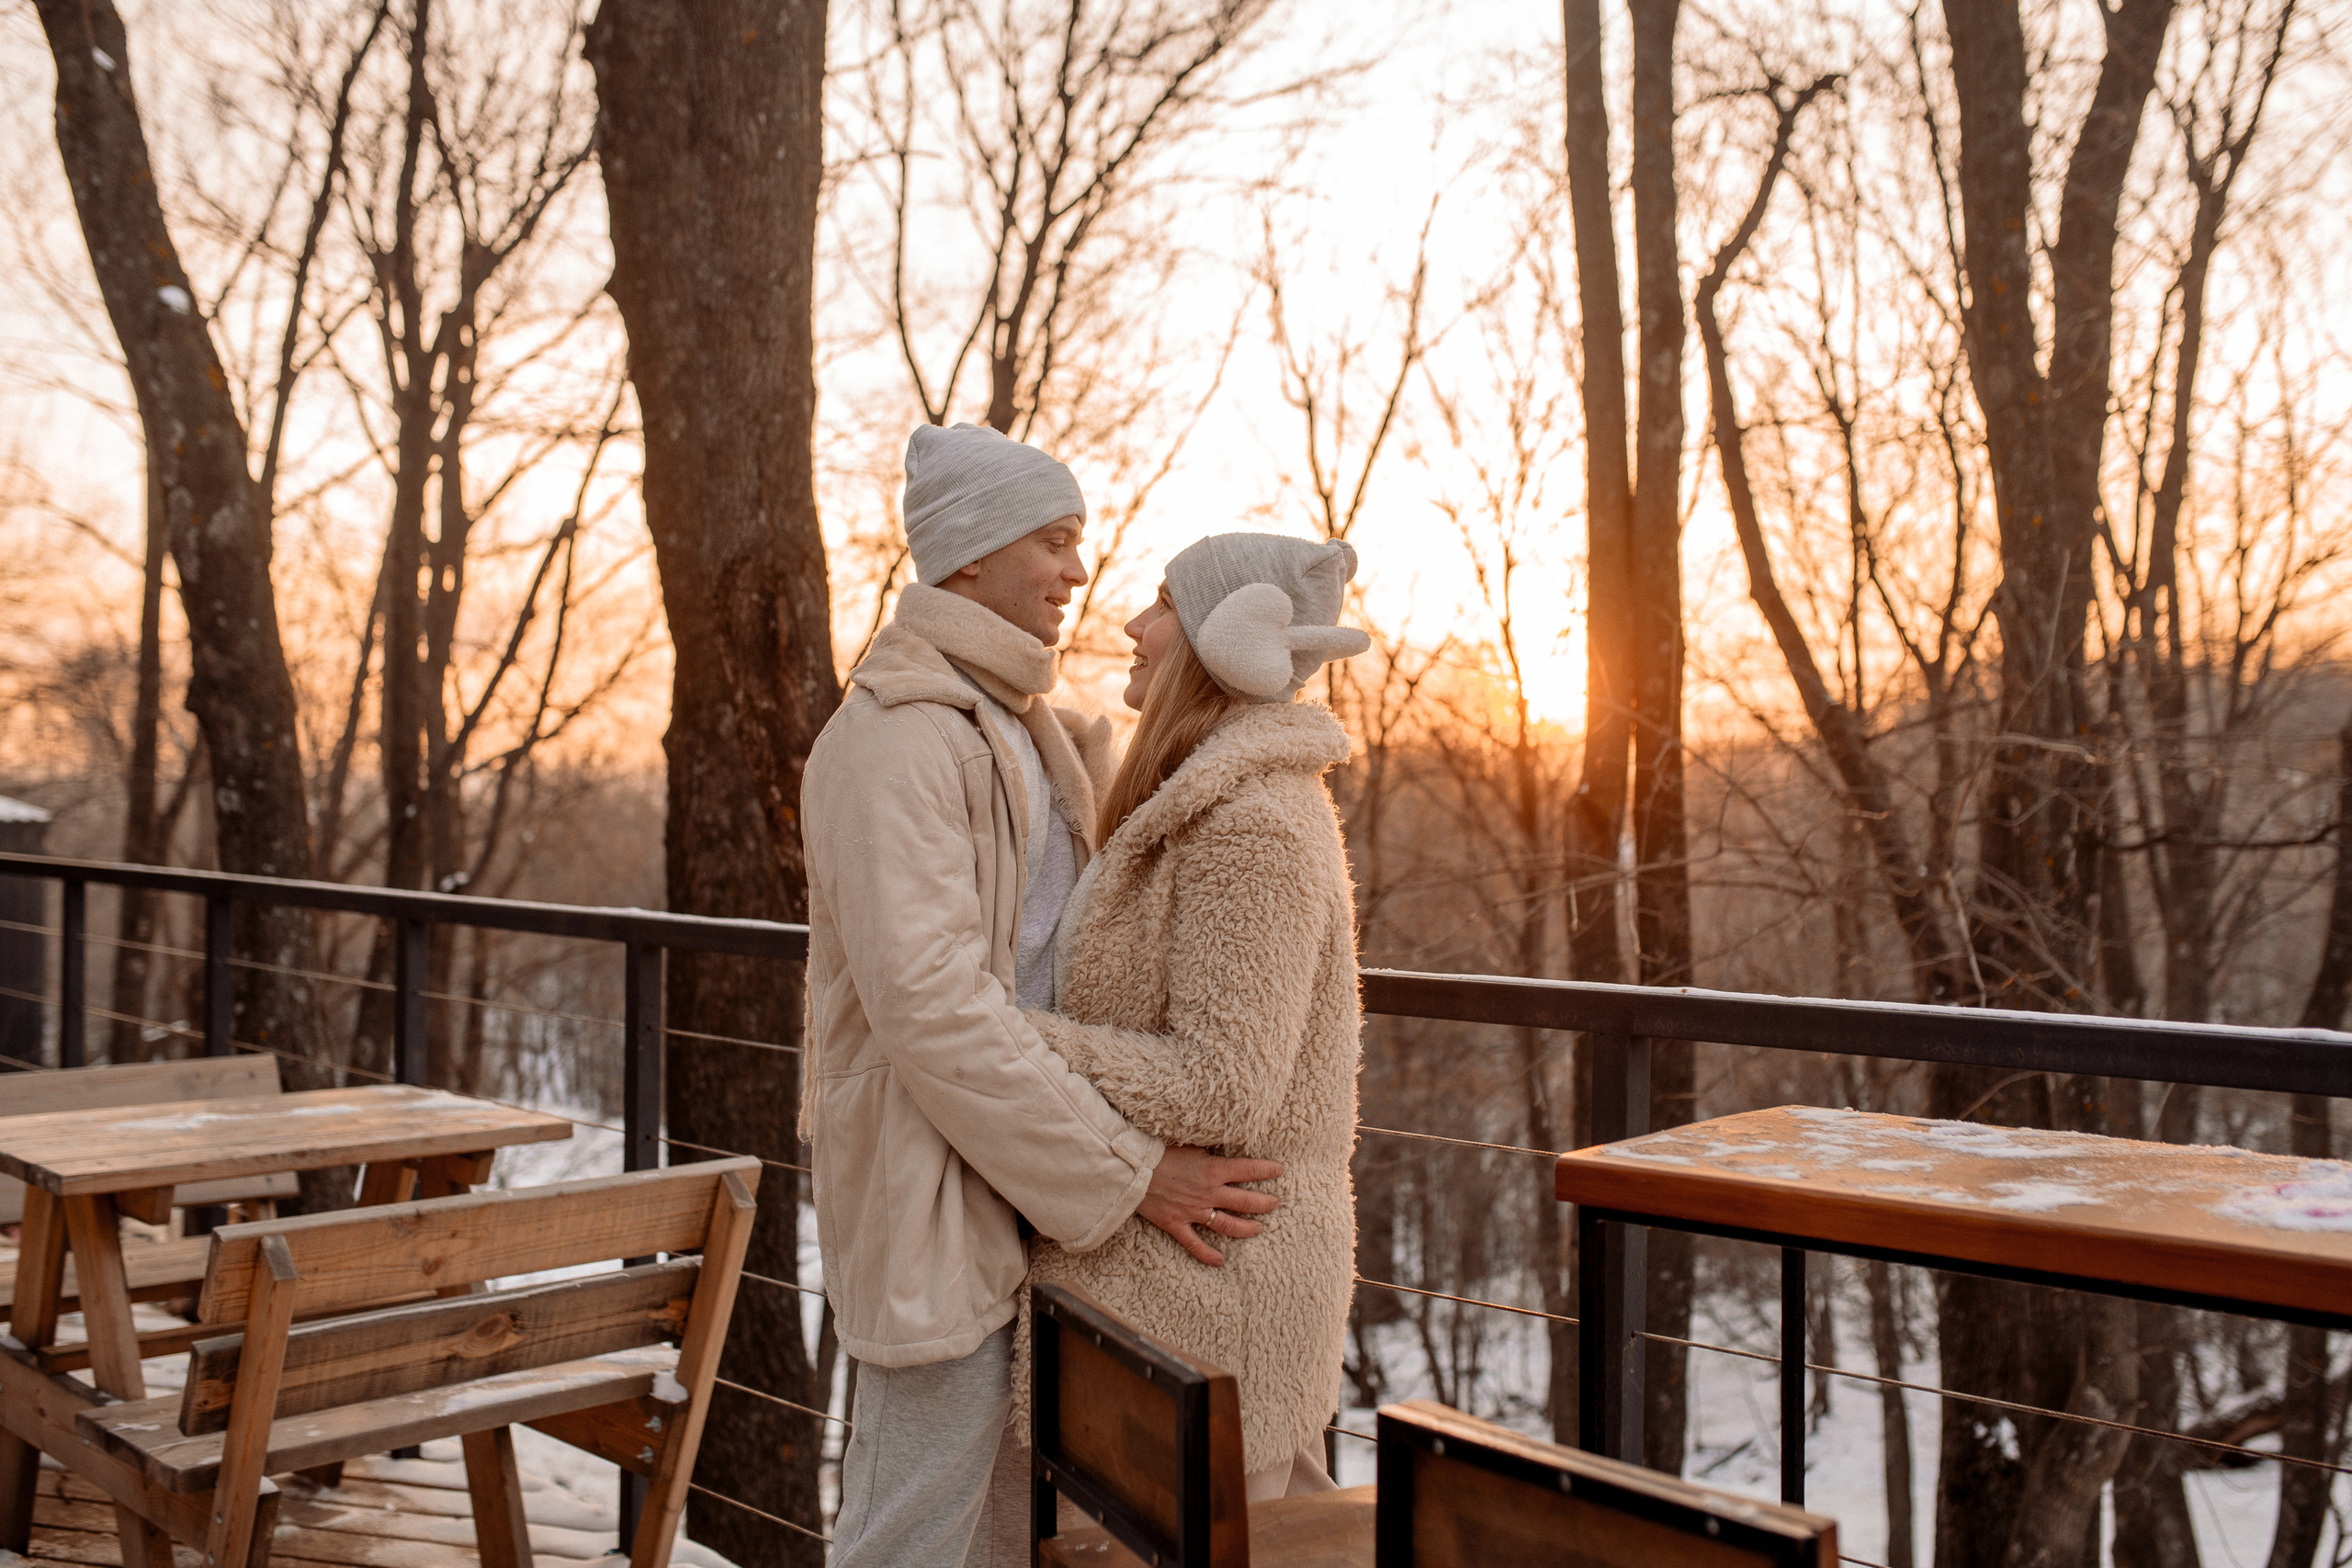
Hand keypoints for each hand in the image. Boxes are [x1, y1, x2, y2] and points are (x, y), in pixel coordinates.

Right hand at [1138, 1145, 1281, 1266]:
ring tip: (1259, 1228)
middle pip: (1245, 1201)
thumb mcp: (1190, 1143)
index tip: (1279, 1170)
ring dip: (1246, 1228)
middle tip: (1275, 1203)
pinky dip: (1208, 1255)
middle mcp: (1208, 1193)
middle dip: (1264, 1203)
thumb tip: (1225, 1147)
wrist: (1132, 1168)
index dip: (1267, 1170)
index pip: (1248, 1169)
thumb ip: (1209, 1151)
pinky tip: (1221, 1261)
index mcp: (1213, 1170)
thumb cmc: (1159, 1150)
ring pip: (1228, 1224)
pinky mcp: (1176, 1224)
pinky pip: (1195, 1244)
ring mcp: (1193, 1212)